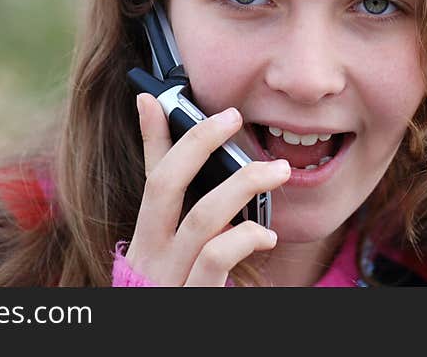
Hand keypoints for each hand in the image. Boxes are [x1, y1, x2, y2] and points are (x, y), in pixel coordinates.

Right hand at [125, 93, 289, 285]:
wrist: (171, 340)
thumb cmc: (181, 289)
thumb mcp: (175, 246)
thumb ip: (177, 203)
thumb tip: (173, 154)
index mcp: (148, 235)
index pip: (150, 173)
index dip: (155, 132)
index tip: (160, 94)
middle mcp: (150, 255)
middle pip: (164, 185)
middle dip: (200, 143)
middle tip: (235, 117)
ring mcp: (170, 279)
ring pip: (200, 219)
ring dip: (242, 186)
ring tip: (278, 171)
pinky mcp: (194, 300)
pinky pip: (215, 260)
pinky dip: (243, 237)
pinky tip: (265, 232)